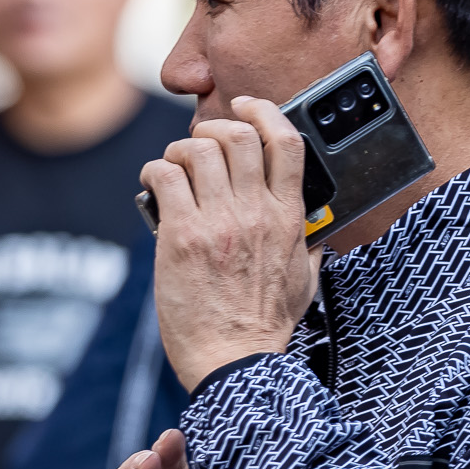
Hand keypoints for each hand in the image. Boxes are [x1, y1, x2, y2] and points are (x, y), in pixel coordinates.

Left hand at [142, 98, 321, 390]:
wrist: (233, 361)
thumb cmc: (263, 327)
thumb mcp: (303, 283)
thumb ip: (309, 251)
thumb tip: (316, 236)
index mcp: (288, 219)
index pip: (285, 143)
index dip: (265, 112)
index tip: (248, 106)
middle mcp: (255, 213)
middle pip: (238, 136)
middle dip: (215, 127)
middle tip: (200, 141)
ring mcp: (218, 222)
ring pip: (198, 149)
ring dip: (179, 150)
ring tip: (173, 167)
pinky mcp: (181, 236)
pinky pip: (165, 177)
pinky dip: (154, 171)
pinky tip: (153, 184)